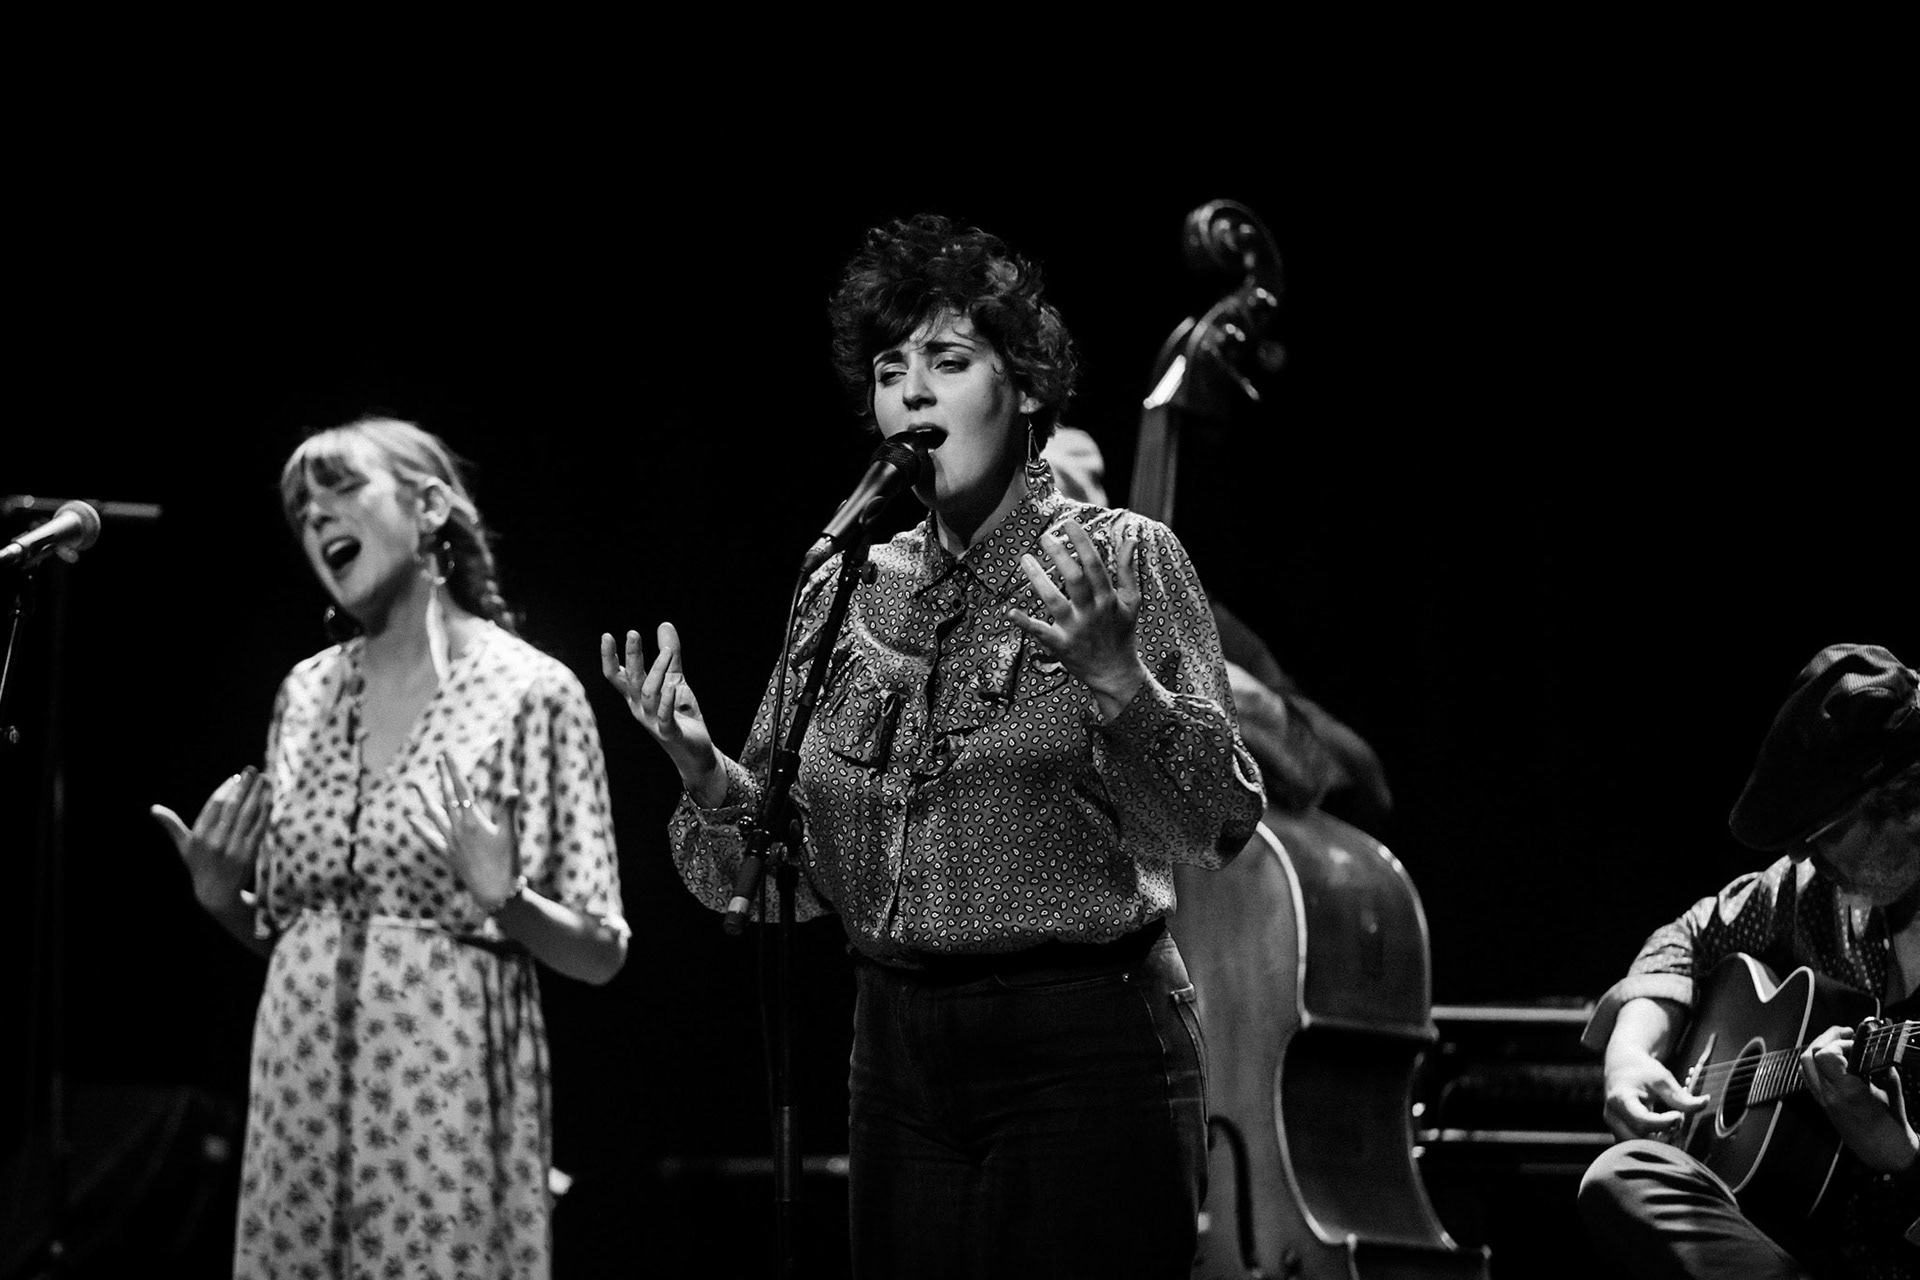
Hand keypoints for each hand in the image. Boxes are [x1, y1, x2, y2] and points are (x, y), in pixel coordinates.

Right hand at [151, 767, 267, 911]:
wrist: (216, 894)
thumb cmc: (199, 865)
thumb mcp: (184, 846)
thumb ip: (172, 826)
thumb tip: (153, 809)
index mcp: (198, 836)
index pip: (214, 805)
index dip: (226, 789)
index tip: (235, 777)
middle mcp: (214, 841)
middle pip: (232, 807)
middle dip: (243, 786)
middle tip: (252, 769)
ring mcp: (232, 848)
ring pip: (247, 815)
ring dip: (257, 794)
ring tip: (264, 778)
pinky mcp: (248, 855)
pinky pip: (258, 828)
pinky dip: (265, 811)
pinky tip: (269, 798)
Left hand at [407, 751, 518, 912]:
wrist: (495, 892)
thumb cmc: (506, 863)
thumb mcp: (510, 835)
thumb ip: (508, 811)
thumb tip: (513, 790)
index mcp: (473, 820)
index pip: (461, 789)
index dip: (453, 770)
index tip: (447, 754)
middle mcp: (458, 828)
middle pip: (447, 797)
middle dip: (442, 776)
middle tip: (437, 758)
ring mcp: (450, 841)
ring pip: (434, 814)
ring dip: (424, 798)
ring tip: (415, 784)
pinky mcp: (448, 854)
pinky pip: (430, 838)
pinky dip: (420, 828)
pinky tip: (411, 819)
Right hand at [600, 623, 718, 789]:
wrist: (694, 750)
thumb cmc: (680, 714)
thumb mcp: (675, 679)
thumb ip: (670, 655)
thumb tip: (664, 624)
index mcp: (636, 696)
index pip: (616, 675)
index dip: (609, 657)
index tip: (607, 635)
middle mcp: (639, 708)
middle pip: (631, 680)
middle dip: (632, 657)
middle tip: (633, 633)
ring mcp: (652, 721)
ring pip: (649, 693)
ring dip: (657, 671)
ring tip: (668, 652)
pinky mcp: (669, 732)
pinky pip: (665, 716)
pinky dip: (668, 701)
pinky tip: (673, 686)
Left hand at [1007, 519, 1147, 713]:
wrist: (1116, 673)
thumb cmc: (1122, 633)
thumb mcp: (1131, 601)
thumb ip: (1128, 569)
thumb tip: (1131, 538)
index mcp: (1108, 599)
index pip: (1094, 565)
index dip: (1082, 543)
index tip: (1069, 523)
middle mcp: (1092, 613)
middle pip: (1074, 579)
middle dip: (1060, 555)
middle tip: (1044, 536)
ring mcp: (1075, 630)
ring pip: (1054, 601)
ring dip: (1039, 579)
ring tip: (1025, 559)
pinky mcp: (1060, 646)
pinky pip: (1040, 633)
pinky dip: (1024, 623)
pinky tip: (1009, 611)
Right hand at [1601, 1051, 1708, 1141]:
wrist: (1621, 1065)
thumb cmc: (1641, 1070)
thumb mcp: (1661, 1078)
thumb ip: (1680, 1096)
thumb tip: (1705, 1103)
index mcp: (1620, 1099)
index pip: (1642, 1122)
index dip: (1665, 1123)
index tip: (1679, 1115)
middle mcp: (1613, 1116)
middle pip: (1637, 1140)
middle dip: (1662, 1137)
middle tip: (1677, 1123)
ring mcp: (1614, 1126)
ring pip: (1636, 1146)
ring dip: (1658, 1142)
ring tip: (1671, 1125)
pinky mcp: (1619, 1131)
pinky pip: (1635, 1145)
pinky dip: (1652, 1142)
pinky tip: (1663, 1130)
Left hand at [1801, 1023, 1916, 1170]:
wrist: (1888, 1156)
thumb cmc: (1894, 1130)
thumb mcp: (1892, 1091)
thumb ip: (1880, 1066)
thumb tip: (1872, 1048)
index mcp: (1848, 1092)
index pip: (1825, 1055)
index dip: (1839, 1042)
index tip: (1857, 1041)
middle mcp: (1830, 1095)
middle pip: (1809, 1055)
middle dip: (1826, 1039)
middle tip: (1845, 1033)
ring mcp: (1823, 1101)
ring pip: (1805, 1065)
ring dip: (1818, 1048)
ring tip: (1839, 1043)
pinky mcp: (1822, 1106)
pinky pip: (1809, 1078)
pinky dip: (1816, 1064)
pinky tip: (1833, 1061)